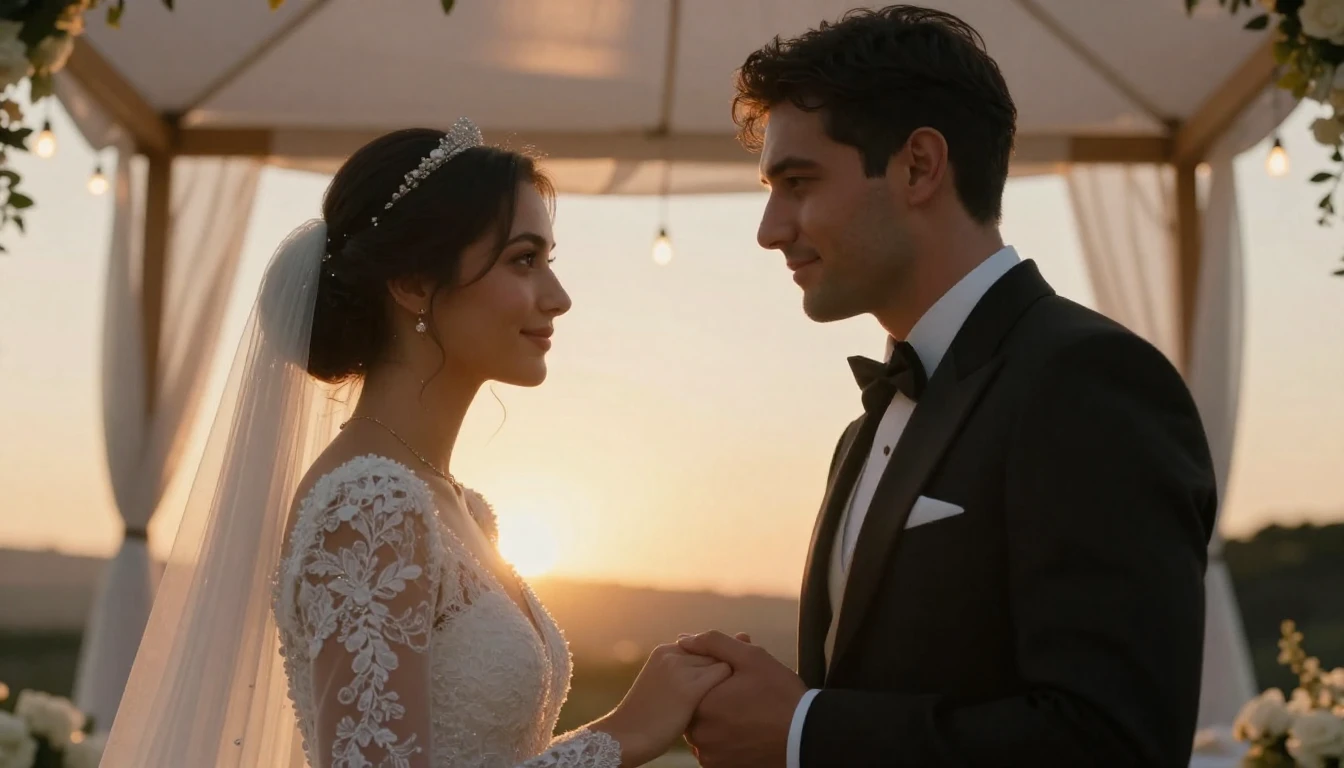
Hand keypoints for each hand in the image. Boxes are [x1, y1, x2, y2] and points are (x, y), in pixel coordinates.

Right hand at [591, 643, 730, 766]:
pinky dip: (733, 685)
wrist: (625, 736)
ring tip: (742, 692)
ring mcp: (680, 669)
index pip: (704, 646)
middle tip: (745, 680)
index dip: (718, 660)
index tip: (730, 673)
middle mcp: (673, 654)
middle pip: (714, 652)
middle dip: (728, 664)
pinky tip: (736, 701)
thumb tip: (707, 671)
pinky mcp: (689, 688)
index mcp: (665, 651)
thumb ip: (681, 672)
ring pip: (720, 661)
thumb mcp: (660, 685)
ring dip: (732, 676)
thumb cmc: (645, 718)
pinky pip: (722, 676)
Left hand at [678, 630, 806, 767]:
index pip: (690, 686)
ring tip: (743, 714)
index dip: (709, 679)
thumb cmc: (780, 693)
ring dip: (715, 721)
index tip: (731, 680)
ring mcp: (709, 754)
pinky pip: (711, 749)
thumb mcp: (751, 657)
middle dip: (712, 700)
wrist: (805, 735)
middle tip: (740, 697)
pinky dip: (721, 739)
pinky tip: (742, 730)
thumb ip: (713, 643)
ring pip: (702, 730)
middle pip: (695, 709)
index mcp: (701, 703)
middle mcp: (699, 732)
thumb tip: (683, 639)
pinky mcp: (720, 767)